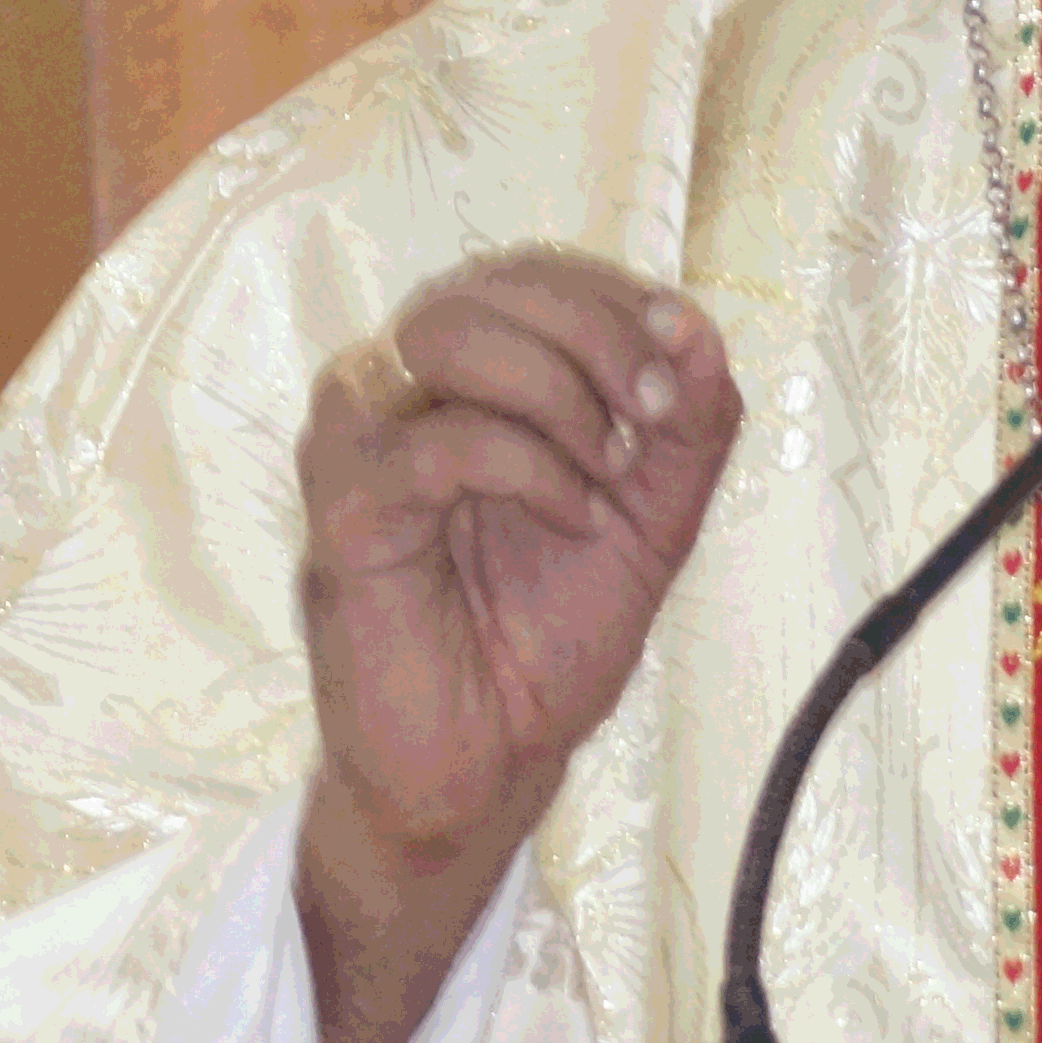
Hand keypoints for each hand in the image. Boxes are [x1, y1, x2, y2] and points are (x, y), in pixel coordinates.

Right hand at [291, 248, 738, 1042]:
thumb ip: (688, 429)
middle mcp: (396, 390)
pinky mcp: (344, 512)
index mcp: (461, 377)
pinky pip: (436, 443)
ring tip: (610, 470)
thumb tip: (698, 329)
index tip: (683, 363)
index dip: (613, 299)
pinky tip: (576, 517)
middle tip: (657, 413)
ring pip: (446, 337)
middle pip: (485, 287)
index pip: (526, 274)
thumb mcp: (653, 521)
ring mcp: (357, 444)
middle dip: (595, 336)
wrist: (488, 768)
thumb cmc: (547, 638)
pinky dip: (529, 467)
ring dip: (558, 391)